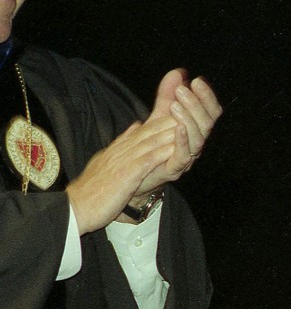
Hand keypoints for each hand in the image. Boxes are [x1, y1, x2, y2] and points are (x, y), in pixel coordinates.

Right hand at [64, 69, 221, 231]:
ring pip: (154, 140)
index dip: (168, 115)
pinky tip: (176, 146)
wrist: (76, 205)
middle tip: (194, 104)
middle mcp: (125, 148)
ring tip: (192, 119)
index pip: (149, 127)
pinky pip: (148, 159)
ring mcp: (126, 159)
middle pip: (154, 128)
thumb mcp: (109, 159)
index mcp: (123, 146)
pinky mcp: (127, 174)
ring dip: (173, 129)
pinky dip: (163, 151)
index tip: (186, 105)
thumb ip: (124, 142)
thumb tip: (136, 126)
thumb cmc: (94, 187)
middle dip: (175, 116)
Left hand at [131, 68, 221, 201]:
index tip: (197, 81)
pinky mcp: (174, 169)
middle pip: (208, 123)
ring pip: (199, 139)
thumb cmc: (152, 143)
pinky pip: (185, 156)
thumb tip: (178, 72)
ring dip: (189, 119)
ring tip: (175, 104)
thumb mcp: (160, 115)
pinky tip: (177, 126)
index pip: (211, 112)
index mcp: (196, 129)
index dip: (207, 97)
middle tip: (182, 90)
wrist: (136, 172)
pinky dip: (183, 140)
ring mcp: (187, 157)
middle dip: (197, 104)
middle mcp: (196, 143)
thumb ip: (167, 94)